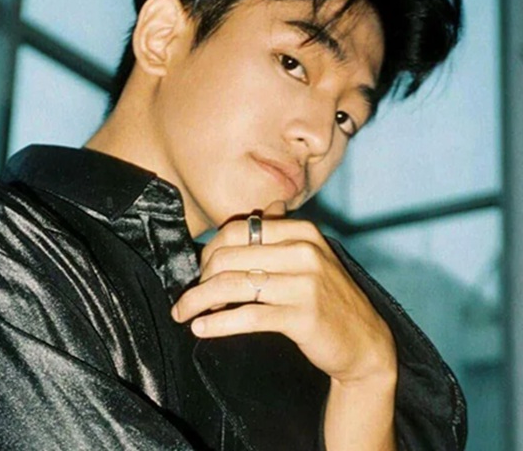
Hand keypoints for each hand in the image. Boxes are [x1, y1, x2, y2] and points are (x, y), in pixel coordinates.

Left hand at [171, 205, 396, 384]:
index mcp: (302, 232)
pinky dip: (218, 324)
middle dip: (199, 279)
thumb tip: (268, 207)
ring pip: (233, 285)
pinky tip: (202, 329)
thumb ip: (285, 232)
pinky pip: (248, 316)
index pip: (237, 230)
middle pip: (229, 257)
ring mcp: (305, 284)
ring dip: (199, 301)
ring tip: (183, 314)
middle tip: (189, 299)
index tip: (199, 272)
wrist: (364, 341)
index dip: (209, 250)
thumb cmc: (330, 299)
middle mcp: (304, 252)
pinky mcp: (303, 316)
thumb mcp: (312, 258)